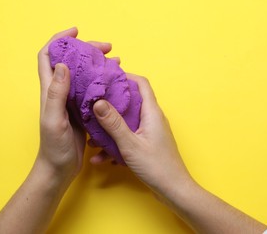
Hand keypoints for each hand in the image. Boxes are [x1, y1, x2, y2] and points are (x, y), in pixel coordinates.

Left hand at [37, 27, 114, 181]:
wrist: (60, 168)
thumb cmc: (54, 147)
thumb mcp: (53, 119)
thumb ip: (56, 93)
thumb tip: (62, 64)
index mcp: (50, 90)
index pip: (48, 56)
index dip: (59, 40)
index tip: (76, 31)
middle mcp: (61, 91)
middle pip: (71, 61)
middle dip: (88, 49)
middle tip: (108, 48)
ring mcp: (72, 101)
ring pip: (85, 74)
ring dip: (99, 64)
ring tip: (117, 61)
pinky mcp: (83, 111)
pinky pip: (94, 90)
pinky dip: (104, 81)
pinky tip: (117, 82)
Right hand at [91, 74, 192, 195]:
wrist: (173, 190)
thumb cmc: (157, 166)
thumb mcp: (130, 144)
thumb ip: (113, 123)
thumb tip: (98, 102)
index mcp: (152, 112)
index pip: (141, 84)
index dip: (125, 77)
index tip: (106, 77)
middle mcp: (152, 119)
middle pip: (131, 102)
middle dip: (111, 104)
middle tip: (92, 103)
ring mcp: (150, 132)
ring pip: (126, 123)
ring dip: (110, 129)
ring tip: (92, 137)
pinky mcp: (147, 145)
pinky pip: (128, 139)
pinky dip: (115, 146)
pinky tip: (100, 158)